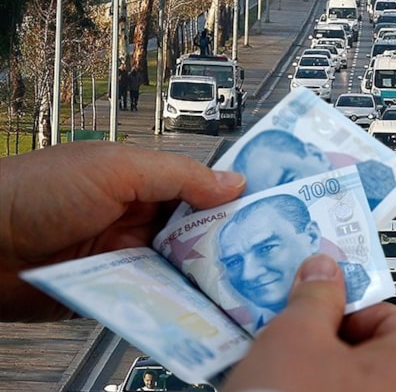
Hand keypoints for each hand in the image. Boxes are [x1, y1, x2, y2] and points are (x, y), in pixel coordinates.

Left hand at [0, 142, 244, 321]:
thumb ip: (178, 176)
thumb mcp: (116, 168)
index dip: (239, 201)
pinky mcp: (118, 293)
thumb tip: (235, 182)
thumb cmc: (36, 191)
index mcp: (147, 181)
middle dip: (231, 247)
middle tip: (268, 260)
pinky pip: (159, 300)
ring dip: (209, 279)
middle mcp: (143, 219)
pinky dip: (180, 306)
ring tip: (246, 289)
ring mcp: (131, 258)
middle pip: (203, 235)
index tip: (276, 213)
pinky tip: (206, 311)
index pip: (207, 190)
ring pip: (186, 271)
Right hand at [224, 254, 395, 391]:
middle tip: (288, 347)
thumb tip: (325, 268)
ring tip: (283, 381)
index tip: (306, 313)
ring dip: (321, 377)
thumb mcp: (294, 338)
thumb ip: (315, 296)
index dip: (339, 309)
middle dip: (326, 346)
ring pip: (360, 387)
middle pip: (374, 354)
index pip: (386, 315)